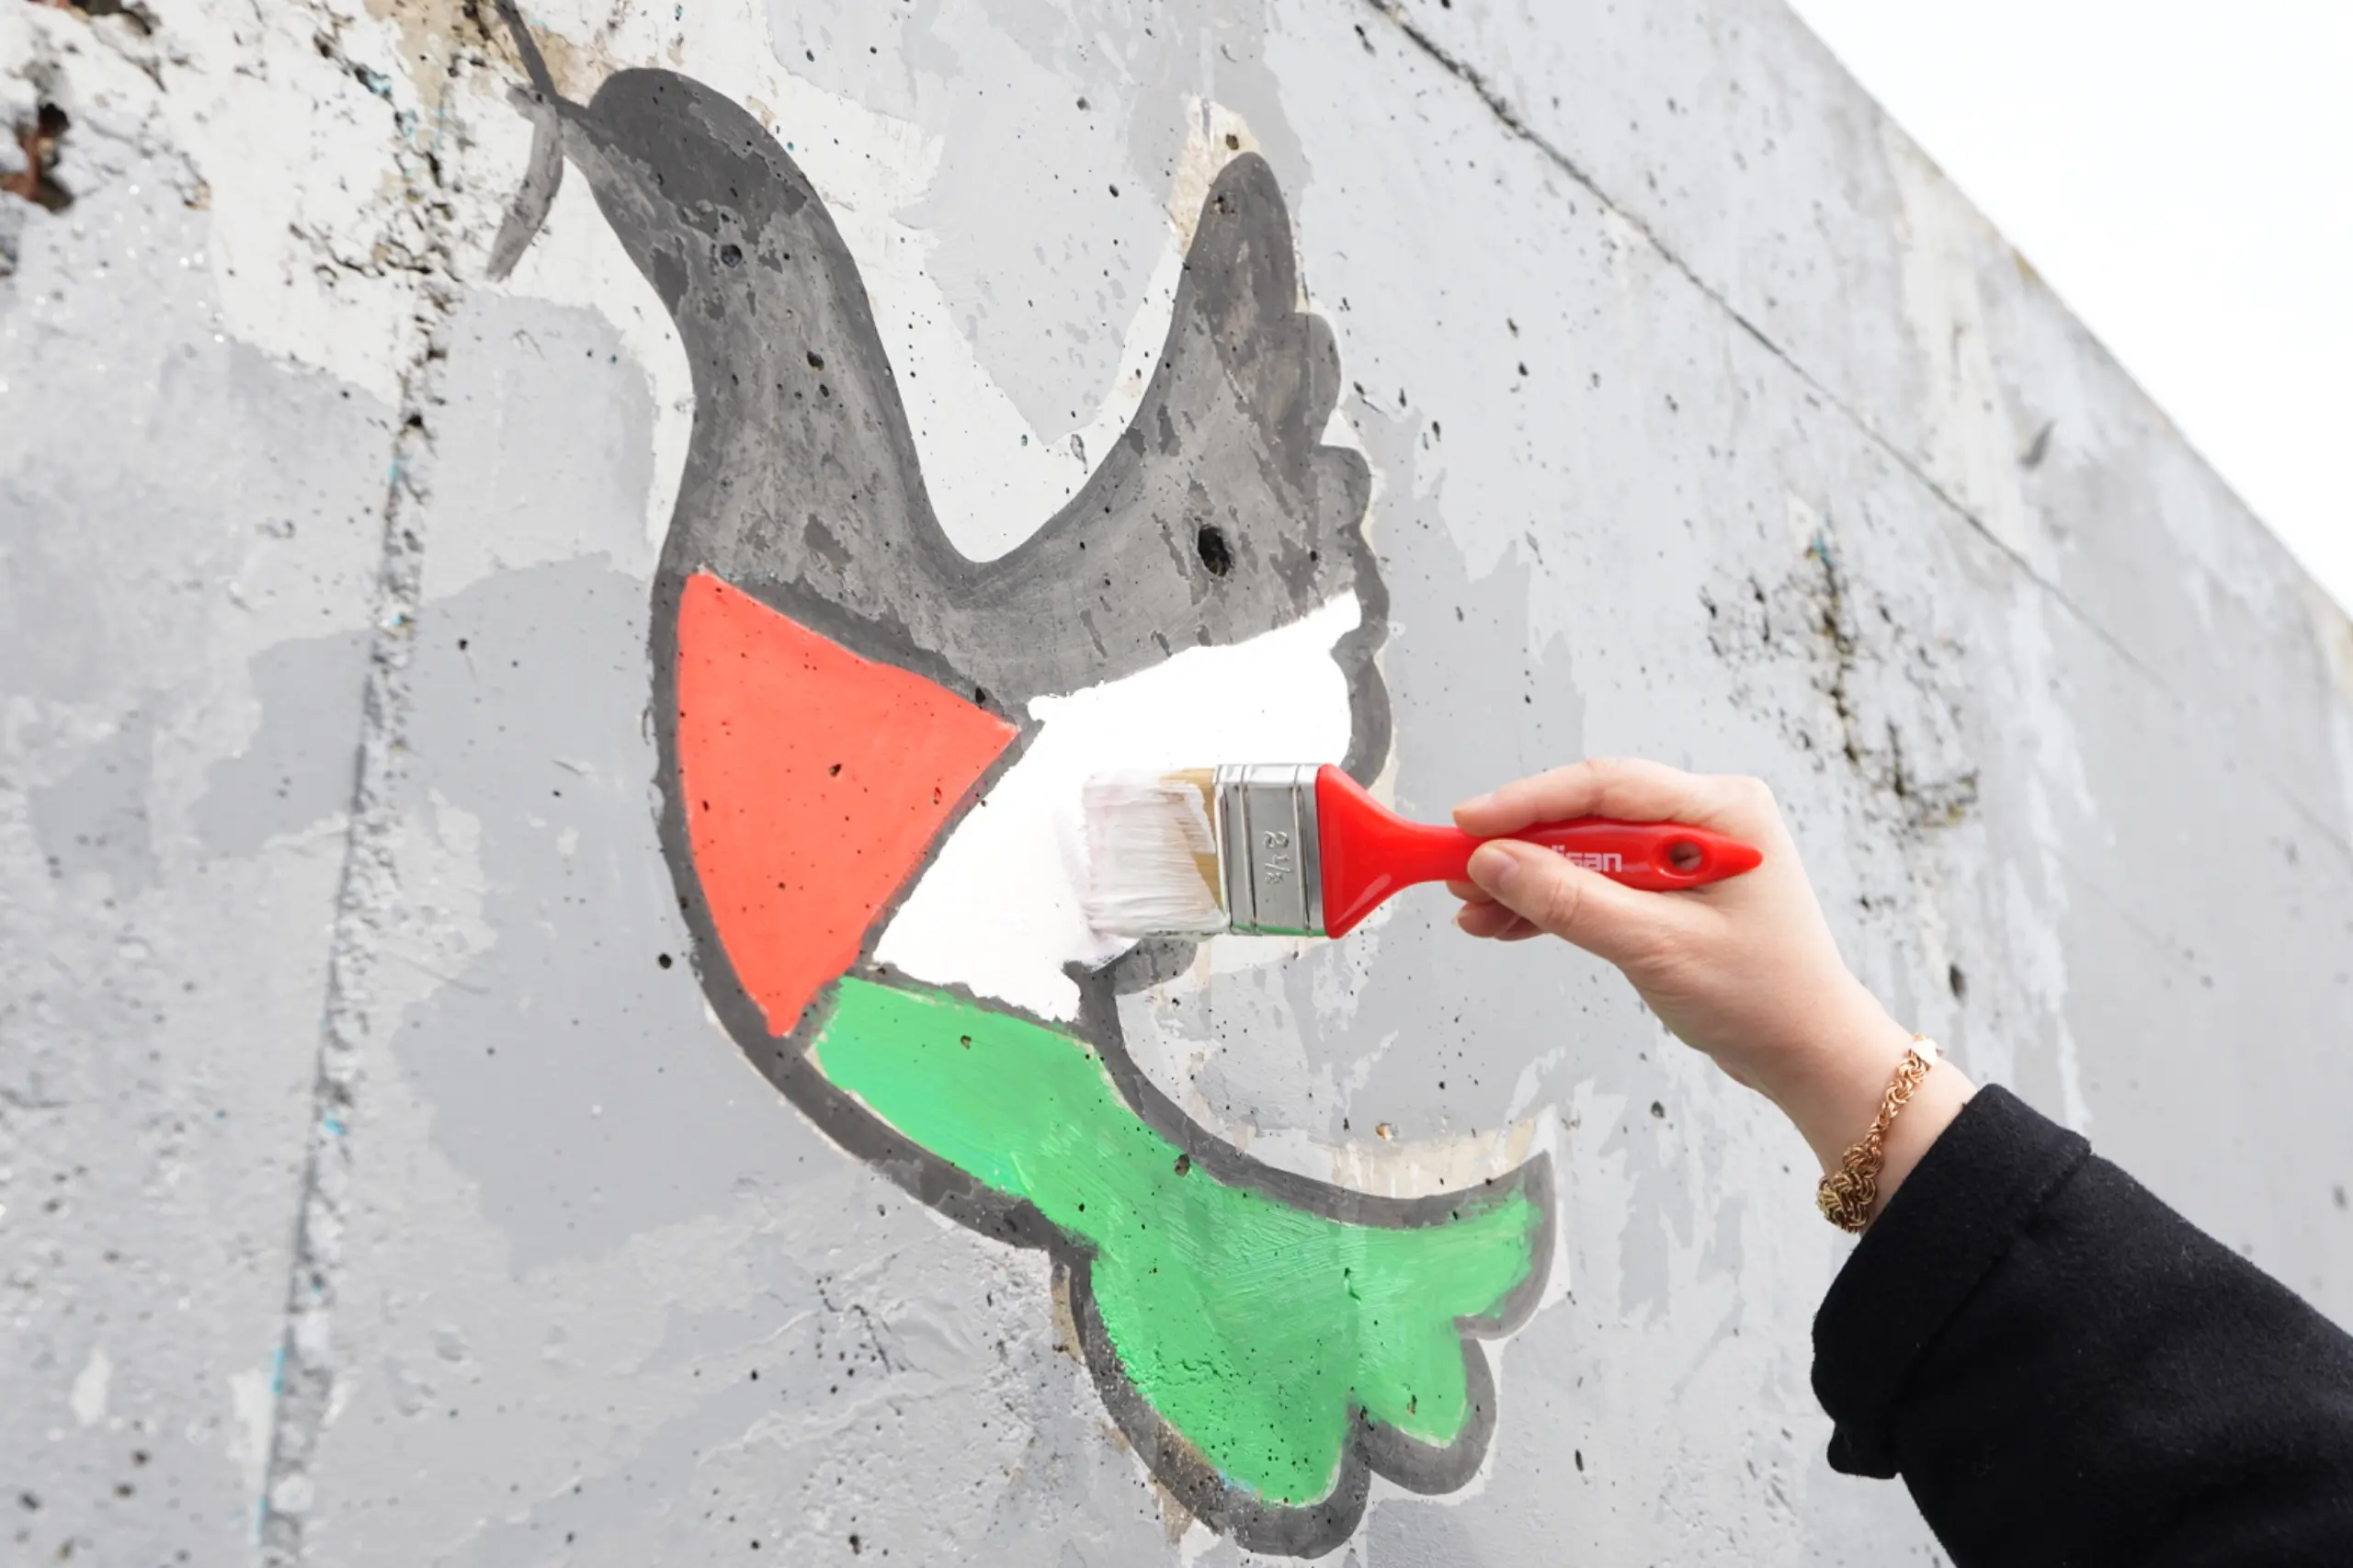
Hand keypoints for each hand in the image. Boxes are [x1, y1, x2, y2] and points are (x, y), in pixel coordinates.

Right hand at [1450, 758, 1970, 1208]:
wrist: (1807, 1053)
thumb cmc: (1764, 998)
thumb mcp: (1656, 948)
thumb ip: (1570, 902)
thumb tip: (1495, 864)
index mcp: (1720, 809)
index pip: (1603, 786)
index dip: (1527, 802)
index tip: (1468, 823)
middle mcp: (1703, 818)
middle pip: (1587, 816)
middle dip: (1519, 848)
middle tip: (1456, 871)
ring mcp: (1685, 853)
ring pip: (1584, 851)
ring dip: (1528, 881)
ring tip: (1472, 907)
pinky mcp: (1669, 888)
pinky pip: (1598, 881)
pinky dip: (1553, 903)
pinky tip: (1505, 921)